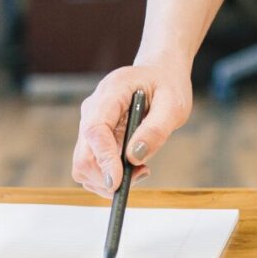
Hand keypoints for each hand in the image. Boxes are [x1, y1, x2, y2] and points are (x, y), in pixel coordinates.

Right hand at [72, 63, 193, 198]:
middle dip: (107, 176)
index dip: (104, 159)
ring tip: (141, 168)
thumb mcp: (173, 104)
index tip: (117, 182)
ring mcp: (89, 125)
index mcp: (110, 93)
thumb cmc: (166, 86)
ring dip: (109, 179)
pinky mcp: (93, 139)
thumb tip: (134, 157)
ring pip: (83, 166)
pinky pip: (92, 167)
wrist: (157, 75)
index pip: (95, 130)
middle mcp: (92, 110)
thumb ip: (156, 129)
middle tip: (142, 173)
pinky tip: (133, 166)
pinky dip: (110, 176)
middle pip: (83, 155)